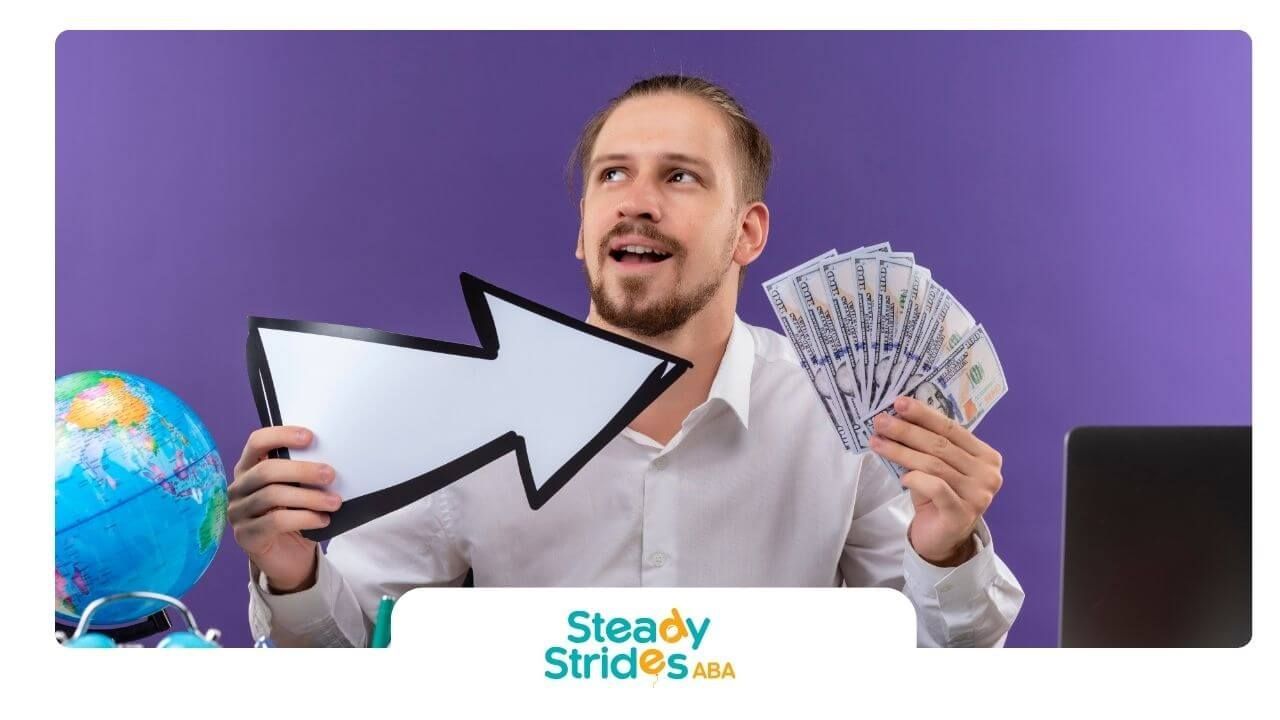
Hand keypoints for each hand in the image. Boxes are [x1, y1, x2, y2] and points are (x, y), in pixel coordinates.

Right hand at [227, 426, 341, 591]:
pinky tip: (322, 520)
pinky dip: (304, 518)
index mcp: (249, 468)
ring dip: (309, 497)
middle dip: (302, 470)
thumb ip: (302, 475)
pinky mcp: (246, 536)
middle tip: (330, 474)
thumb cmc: (295, 516)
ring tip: (334, 501)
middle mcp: (238, 488)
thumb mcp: (298, 491)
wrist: (289, 559)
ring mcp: (238, 513)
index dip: (281, 435)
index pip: (257, 442)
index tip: (310, 438)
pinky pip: (276, 521)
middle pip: (266, 471)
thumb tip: (329, 462)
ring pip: (272, 496)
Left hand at [868, 395, 1003, 565]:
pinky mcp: (962, 513)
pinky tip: (902, 476)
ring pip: (933, 464)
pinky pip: (935, 487)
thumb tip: (899, 415)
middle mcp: (988, 474)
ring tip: (877, 442)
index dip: (924, 415)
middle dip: (906, 430)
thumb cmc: (938, 497)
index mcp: (986, 456)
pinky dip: (915, 478)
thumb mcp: (936, 466)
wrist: (942, 539)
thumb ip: (928, 444)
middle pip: (940, 445)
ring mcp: (978, 495)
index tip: (899, 403)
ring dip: (901, 451)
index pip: (951, 429)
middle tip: (881, 421)